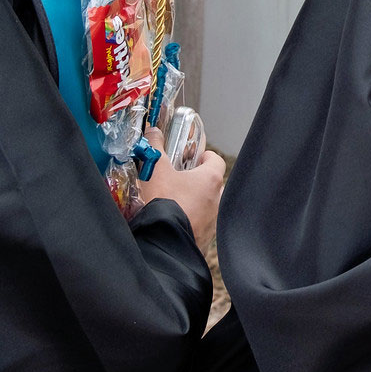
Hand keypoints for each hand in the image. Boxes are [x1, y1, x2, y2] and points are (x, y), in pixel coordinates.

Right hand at [137, 126, 224, 251]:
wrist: (164, 240)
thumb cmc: (164, 202)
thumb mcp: (156, 170)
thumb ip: (155, 148)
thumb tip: (152, 132)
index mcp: (211, 179)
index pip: (215, 160)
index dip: (205, 156)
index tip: (194, 157)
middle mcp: (218, 198)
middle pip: (213, 183)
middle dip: (199, 180)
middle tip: (181, 179)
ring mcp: (214, 219)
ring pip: (209, 204)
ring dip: (197, 201)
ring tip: (178, 201)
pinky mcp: (207, 237)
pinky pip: (203, 223)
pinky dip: (194, 219)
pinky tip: (178, 220)